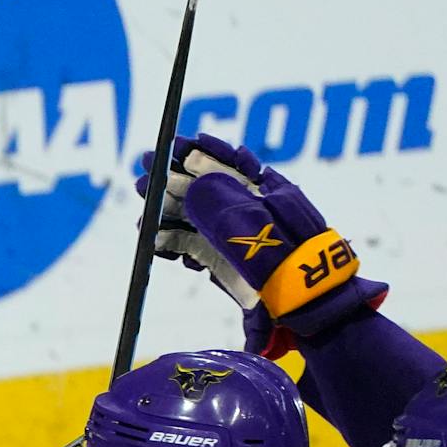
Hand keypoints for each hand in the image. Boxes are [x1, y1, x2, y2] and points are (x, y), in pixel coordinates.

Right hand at [134, 134, 385, 357]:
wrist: (306, 300)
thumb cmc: (288, 260)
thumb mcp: (254, 224)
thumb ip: (220, 203)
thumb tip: (191, 180)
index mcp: (261, 193)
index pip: (224, 164)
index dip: (197, 152)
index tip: (172, 146)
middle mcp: (244, 210)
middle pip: (201, 189)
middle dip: (170, 182)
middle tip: (141, 178)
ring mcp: (232, 236)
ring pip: (191, 218)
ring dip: (164, 214)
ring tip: (142, 216)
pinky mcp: (223, 261)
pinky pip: (191, 246)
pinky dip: (170, 244)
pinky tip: (152, 241)